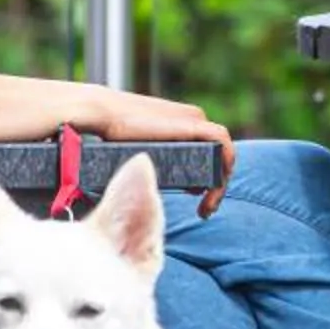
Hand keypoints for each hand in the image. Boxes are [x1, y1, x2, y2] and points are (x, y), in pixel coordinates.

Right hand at [87, 91, 235, 215]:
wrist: (105, 116)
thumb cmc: (113, 136)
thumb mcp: (142, 154)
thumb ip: (157, 165)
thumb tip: (163, 186)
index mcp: (183, 124)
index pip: (210, 154)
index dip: (210, 181)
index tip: (199, 203)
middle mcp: (193, 118)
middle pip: (218, 157)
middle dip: (215, 187)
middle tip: (204, 212)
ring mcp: (195, 118)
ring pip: (223, 154)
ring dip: (220, 184)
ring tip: (205, 209)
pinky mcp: (194, 122)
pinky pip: (223, 144)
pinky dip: (224, 166)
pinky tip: (213, 191)